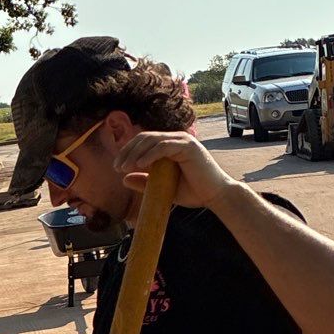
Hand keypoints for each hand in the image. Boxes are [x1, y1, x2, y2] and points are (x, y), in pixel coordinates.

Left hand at [111, 130, 233, 209]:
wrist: (216, 196)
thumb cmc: (193, 192)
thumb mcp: (162, 187)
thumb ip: (145, 181)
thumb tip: (123, 179)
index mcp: (170, 145)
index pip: (144, 141)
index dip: (128, 151)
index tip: (117, 167)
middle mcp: (176, 139)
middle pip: (145, 137)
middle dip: (128, 151)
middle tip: (117, 167)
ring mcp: (183, 141)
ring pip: (152, 140)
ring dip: (135, 153)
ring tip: (125, 167)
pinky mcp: (188, 147)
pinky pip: (164, 146)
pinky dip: (150, 154)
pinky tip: (140, 165)